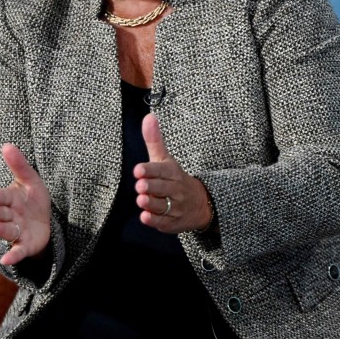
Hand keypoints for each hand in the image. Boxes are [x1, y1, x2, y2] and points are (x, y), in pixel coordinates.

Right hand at [0, 144, 50, 264]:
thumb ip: (19, 165)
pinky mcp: (25, 246)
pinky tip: (6, 261)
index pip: (0, 197)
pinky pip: (18, 251)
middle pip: (0, 214)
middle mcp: (10, 216)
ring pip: (6, 231)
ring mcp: (16, 232)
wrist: (46, 222)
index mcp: (10, 199)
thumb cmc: (33, 199)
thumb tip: (7, 145)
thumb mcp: (30, 180)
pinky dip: (12, 256)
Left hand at [134, 113, 213, 233]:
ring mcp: (175, 206)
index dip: (150, 170)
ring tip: (141, 200)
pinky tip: (145, 217)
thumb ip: (154, 140)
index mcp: (172, 172)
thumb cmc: (175, 178)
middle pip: (162, 188)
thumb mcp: (165, 159)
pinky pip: (163, 222)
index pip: (161, 170)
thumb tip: (148, 117)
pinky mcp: (172, 222)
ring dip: (151, 203)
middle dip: (151, 186)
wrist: (201, 204)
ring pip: (162, 205)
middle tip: (140, 185)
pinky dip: (154, 220)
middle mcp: (174, 189)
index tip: (138, 170)